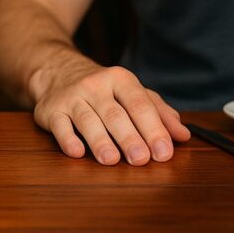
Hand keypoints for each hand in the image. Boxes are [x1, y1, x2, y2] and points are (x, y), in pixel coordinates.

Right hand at [32, 65, 190, 165]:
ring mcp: (71, 97)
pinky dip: (67, 139)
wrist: (58, 72)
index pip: (139, 104)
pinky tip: (77, 152)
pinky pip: (59, 125)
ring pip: (87, 120)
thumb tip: (182, 135)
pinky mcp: (50, 110)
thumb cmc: (104, 90)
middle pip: (114, 114)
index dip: (153, 129)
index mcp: (120, 79)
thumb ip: (159, 113)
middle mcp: (94, 85)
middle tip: (140, 159)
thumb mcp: (133, 93)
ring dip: (100, 141)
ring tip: (111, 160)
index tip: (163, 153)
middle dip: (129, 137)